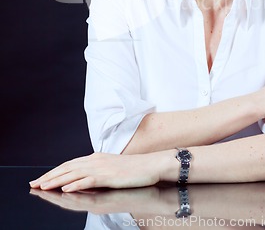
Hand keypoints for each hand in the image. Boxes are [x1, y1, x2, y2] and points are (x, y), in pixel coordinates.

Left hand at [29, 151, 170, 191]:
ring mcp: (101, 167)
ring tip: (43, 186)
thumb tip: (83, 177)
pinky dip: (75, 183)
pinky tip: (65, 188)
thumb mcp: (111, 167)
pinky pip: (88, 180)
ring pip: (73, 173)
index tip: (41, 178)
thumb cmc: (133, 168)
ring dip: (56, 180)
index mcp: (95, 158)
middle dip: (49, 176)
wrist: (150, 165)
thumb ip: (96, 170)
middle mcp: (95, 160)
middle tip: (34, 184)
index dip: (54, 171)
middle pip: (67, 168)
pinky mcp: (108, 175)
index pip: (69, 164)